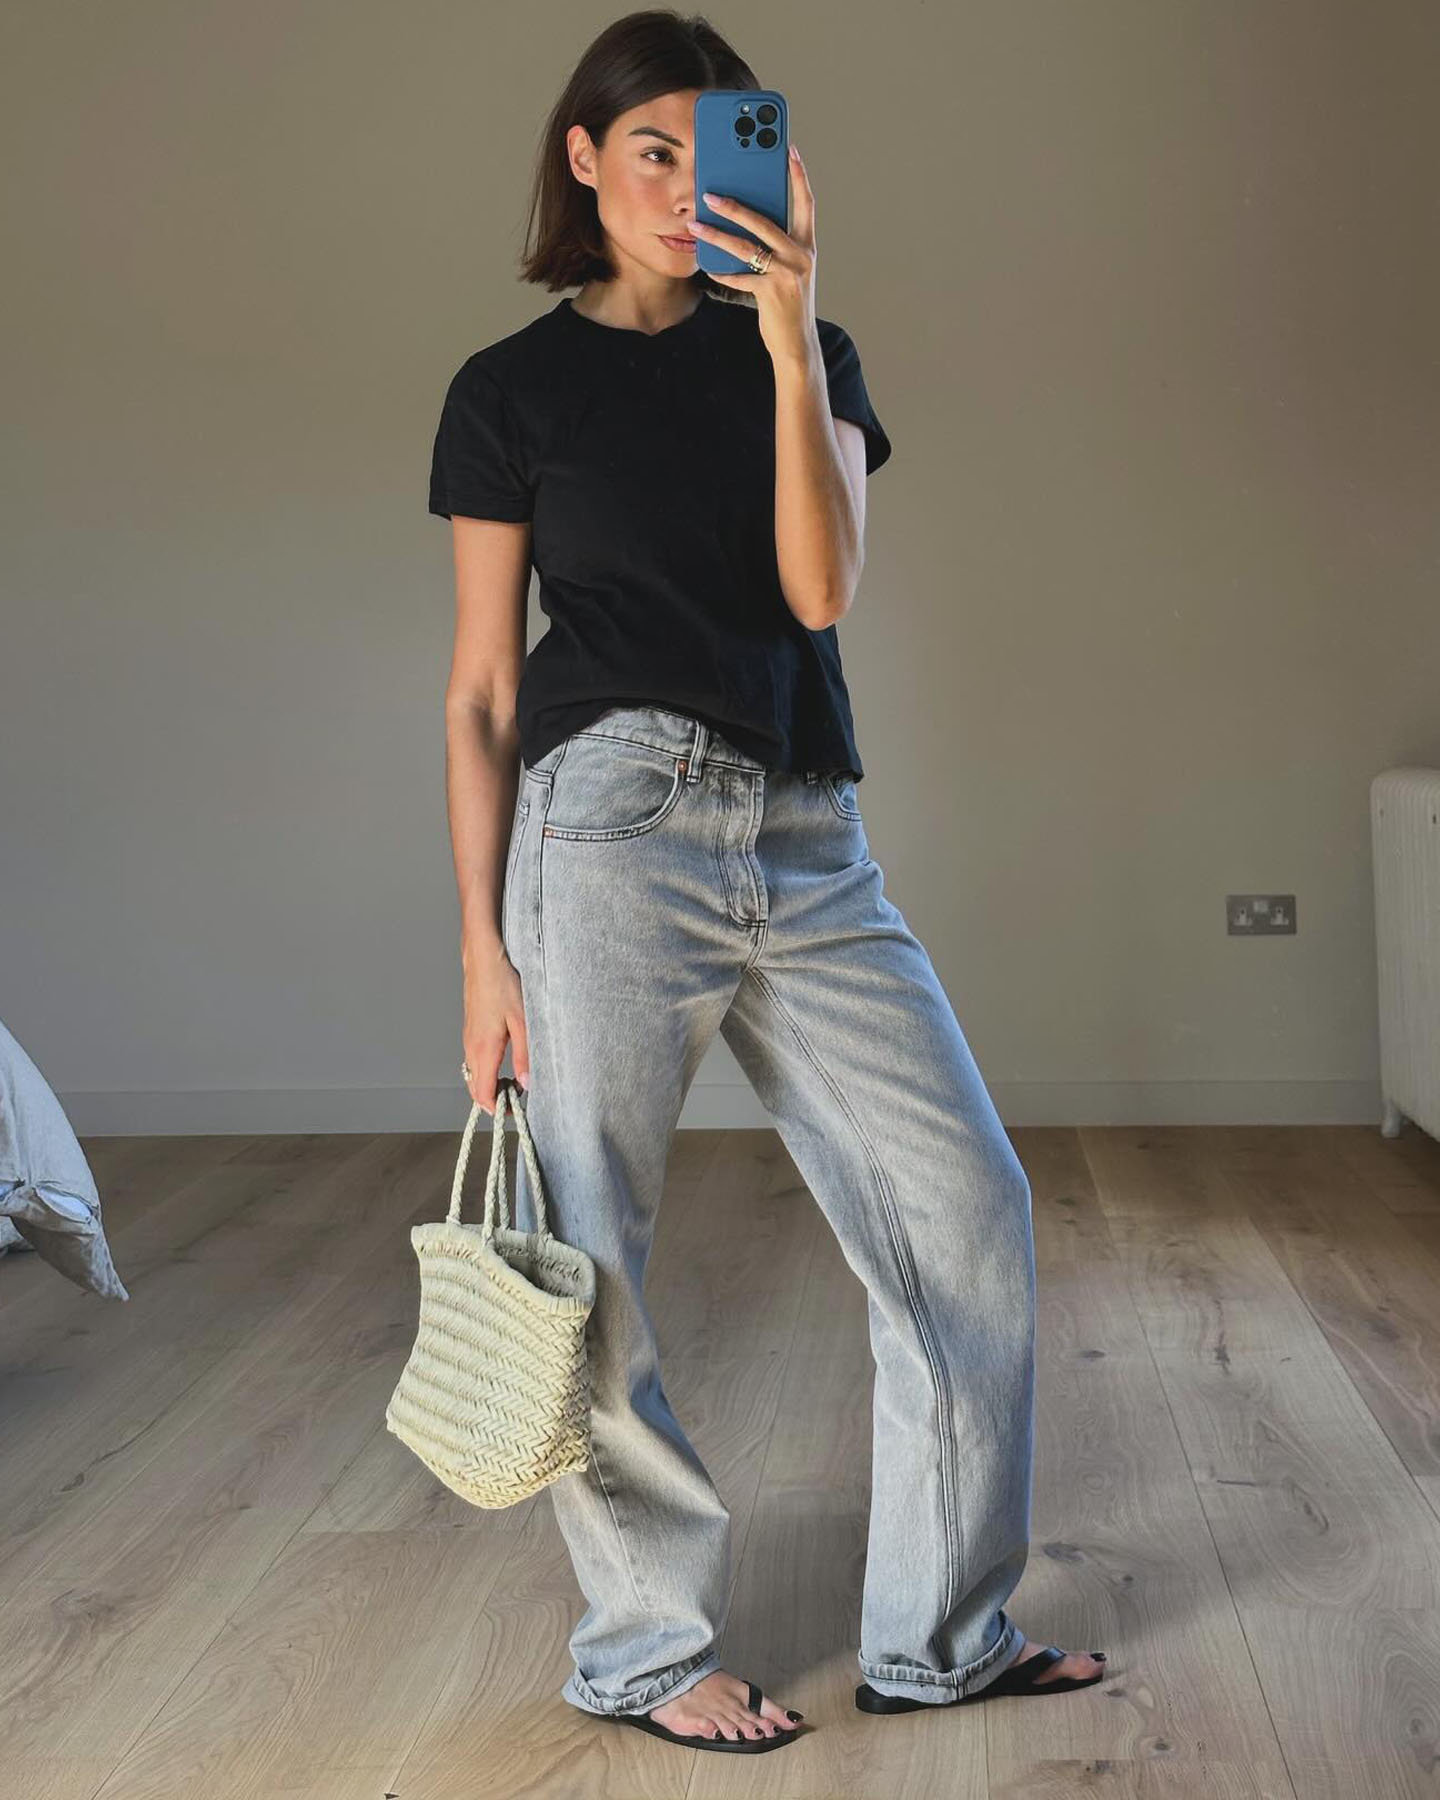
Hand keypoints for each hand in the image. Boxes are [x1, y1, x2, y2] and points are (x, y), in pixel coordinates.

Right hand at [461, 943, 529, 1113]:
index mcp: (484, 1049)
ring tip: (515, 1082)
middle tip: (518, 1099)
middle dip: (494, 1101)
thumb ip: (525, 1054)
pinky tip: (505, 1063)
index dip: (498, 1109)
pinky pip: (474, 1061)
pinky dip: (486, 1071)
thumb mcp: (523, 1020)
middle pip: (475, 1089)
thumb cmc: (503, 984)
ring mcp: (468, 1039)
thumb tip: (527, 1083)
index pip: (483, 1094)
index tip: (515, 1110)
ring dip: (490, 1085)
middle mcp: (472, 1048)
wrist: (483, 958)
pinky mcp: (470, 1031)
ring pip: (473, 1075)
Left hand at [686, 143, 817, 365]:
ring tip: (696, 226)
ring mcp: (787, 274)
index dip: (798, 175)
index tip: (789, 149)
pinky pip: (740, 278)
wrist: (798, 344)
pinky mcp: (772, 293)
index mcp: (807, 245)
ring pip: (746, 247)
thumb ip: (777, 245)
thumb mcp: (789, 269)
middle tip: (710, 192)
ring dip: (717, 235)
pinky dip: (722, 272)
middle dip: (735, 205)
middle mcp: (801, 256)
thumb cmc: (789, 302)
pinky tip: (707, 267)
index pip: (806, 203)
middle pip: (764, 221)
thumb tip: (748, 219)